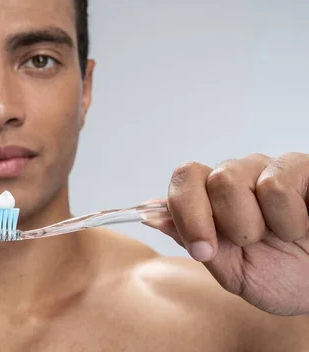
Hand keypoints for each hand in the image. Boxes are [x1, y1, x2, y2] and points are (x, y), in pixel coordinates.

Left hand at [146, 153, 308, 315]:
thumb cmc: (282, 276)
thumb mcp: (232, 270)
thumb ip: (191, 239)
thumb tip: (150, 214)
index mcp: (214, 198)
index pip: (184, 180)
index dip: (186, 212)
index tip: (203, 249)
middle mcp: (238, 176)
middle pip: (210, 180)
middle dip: (228, 224)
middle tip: (252, 242)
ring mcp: (269, 168)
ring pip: (233, 179)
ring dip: (259, 223)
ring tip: (282, 235)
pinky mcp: (301, 167)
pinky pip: (276, 184)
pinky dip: (289, 219)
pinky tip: (302, 224)